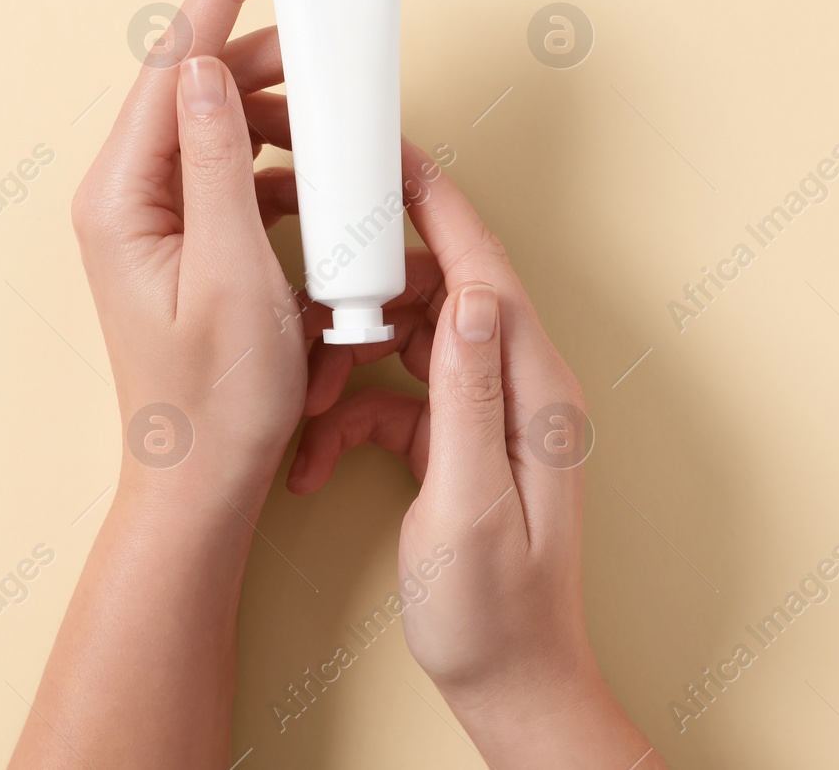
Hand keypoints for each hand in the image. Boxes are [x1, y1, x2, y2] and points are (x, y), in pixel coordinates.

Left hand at [71, 0, 304, 501]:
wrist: (203, 482)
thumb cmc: (218, 397)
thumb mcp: (231, 273)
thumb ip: (217, 162)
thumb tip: (208, 68)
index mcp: (122, 196)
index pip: (172, 65)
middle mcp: (127, 196)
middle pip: (197, 89)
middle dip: (268, 62)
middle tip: (336, 49)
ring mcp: (153, 219)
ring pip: (220, 129)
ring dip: (282, 120)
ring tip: (341, 131)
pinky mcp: (184, 243)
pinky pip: (234, 177)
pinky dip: (282, 170)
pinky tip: (324, 189)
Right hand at [288, 142, 662, 768]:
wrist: (511, 685)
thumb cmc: (496, 613)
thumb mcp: (470, 504)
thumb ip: (468, 395)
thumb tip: (469, 294)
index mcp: (533, 391)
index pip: (484, 269)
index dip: (435, 204)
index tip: (388, 153)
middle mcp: (517, 387)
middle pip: (438, 292)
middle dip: (364, 287)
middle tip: (306, 275)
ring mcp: (485, 412)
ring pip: (405, 341)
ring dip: (345, 359)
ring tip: (304, 396)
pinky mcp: (456, 439)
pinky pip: (393, 395)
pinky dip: (347, 411)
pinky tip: (313, 453)